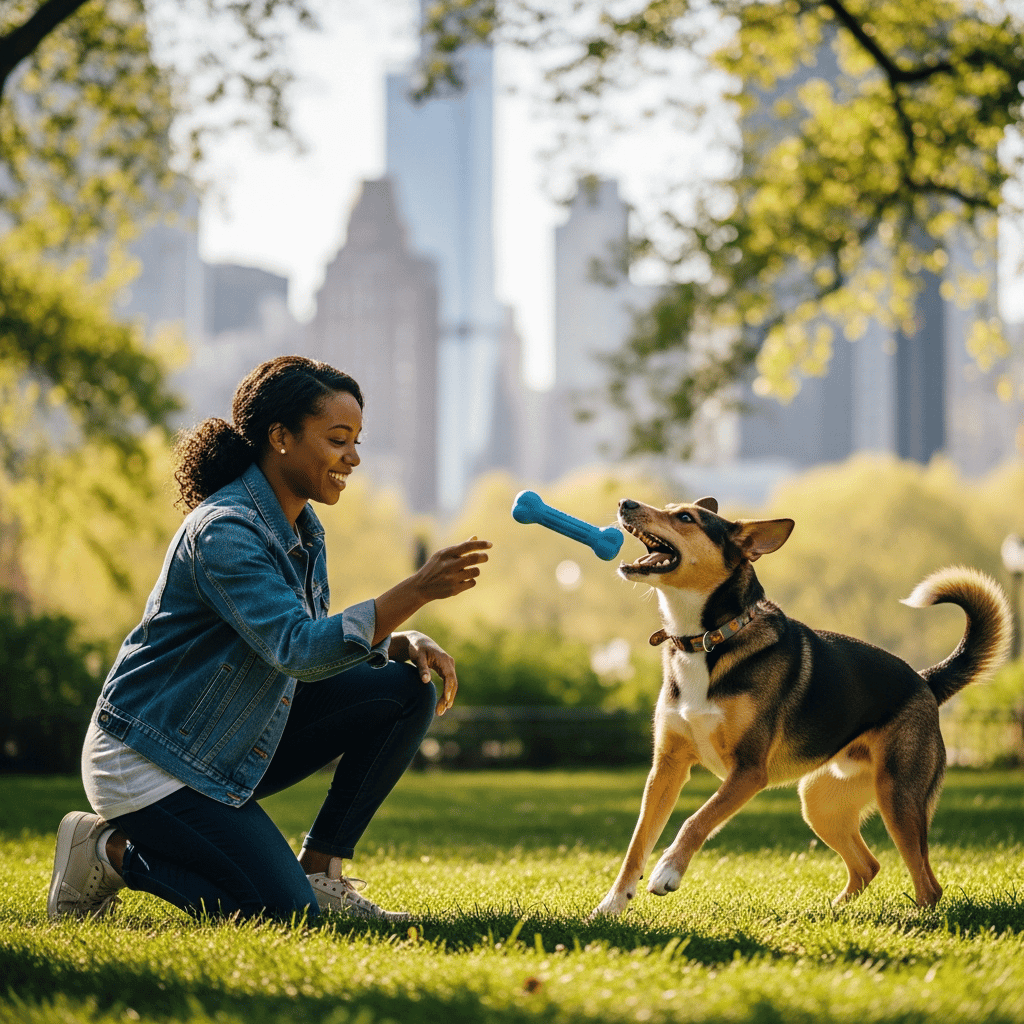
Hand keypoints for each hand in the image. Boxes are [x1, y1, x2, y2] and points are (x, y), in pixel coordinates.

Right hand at [372, 537, 491, 645]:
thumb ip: (459, 548)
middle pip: (474, 558)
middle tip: (485, 557)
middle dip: (483, 557)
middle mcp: (449, 565)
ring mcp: (451, 578)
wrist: (420, 587)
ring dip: (475, 571)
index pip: (467, 546)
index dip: (480, 545)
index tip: (490, 545)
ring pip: (475, 571)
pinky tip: (463, 580)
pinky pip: (472, 582)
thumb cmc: (434, 568)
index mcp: (445, 553)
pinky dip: (470, 581)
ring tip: (469, 571)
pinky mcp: (454, 589)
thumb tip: (475, 537)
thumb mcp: (442, 555)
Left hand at [390, 630, 458, 714]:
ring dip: (448, 698)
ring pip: (452, 685)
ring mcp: (449, 667)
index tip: (445, 701)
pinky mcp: (446, 670)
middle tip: (440, 711)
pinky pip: (449, 683)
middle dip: (448, 698)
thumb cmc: (417, 649)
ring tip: (441, 711)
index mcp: (444, 659)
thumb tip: (426, 681)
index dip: (448, 690)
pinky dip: (446, 693)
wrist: (419, 641)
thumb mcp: (418, 657)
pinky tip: (443, 703)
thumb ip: (422, 669)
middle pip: (453, 683)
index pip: (449, 677)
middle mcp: (449, 663)